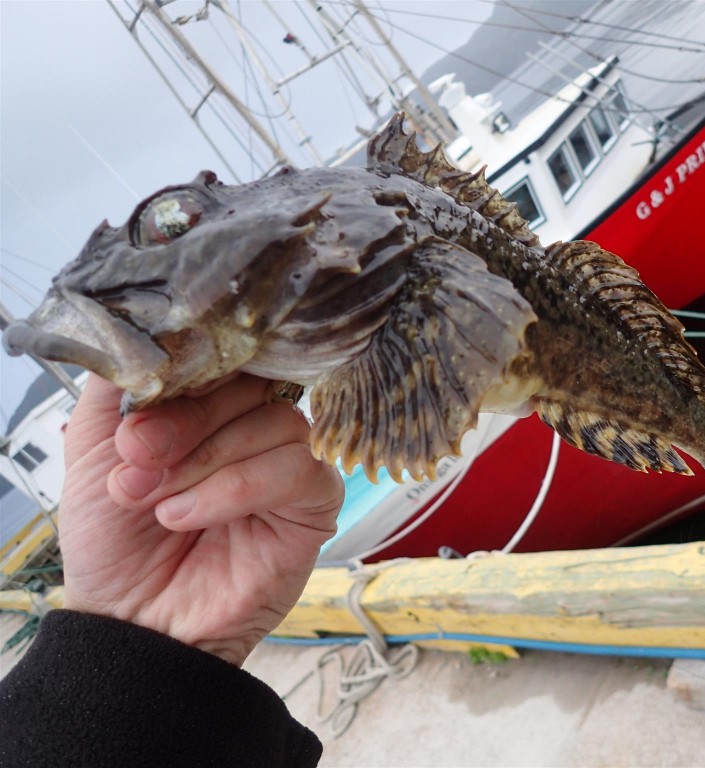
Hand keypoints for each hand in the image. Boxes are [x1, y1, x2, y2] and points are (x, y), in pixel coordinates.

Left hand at [59, 374, 343, 665]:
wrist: (131, 620)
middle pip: (251, 383)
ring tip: (161, 503)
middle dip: (187, 422)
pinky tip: (192, 515)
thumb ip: (118, 386)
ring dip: (207, 462)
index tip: (136, 417)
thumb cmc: (116, 541)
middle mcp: (253, 424)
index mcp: (210, 403)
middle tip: (137, 459)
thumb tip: (145, 333)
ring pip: (277, 422)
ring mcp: (288, 460)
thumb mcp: (93, 448)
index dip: (186, 373)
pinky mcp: (314, 503)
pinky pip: (299, 468)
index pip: (224, 354)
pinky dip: (238, 488)